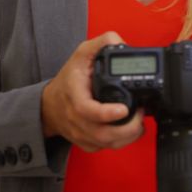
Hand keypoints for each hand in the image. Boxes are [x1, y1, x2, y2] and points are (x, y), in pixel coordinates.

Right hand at [41, 31, 144, 151]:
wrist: (50, 105)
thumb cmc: (68, 80)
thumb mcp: (81, 54)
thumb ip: (101, 43)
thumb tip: (120, 43)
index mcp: (75, 96)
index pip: (87, 110)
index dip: (106, 113)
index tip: (123, 109)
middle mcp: (77, 119)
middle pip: (102, 134)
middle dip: (127, 129)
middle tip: (140, 114)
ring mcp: (82, 133)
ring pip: (107, 144)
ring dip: (128, 136)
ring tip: (139, 121)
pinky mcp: (87, 142)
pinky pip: (106, 148)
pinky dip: (121, 142)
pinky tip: (130, 130)